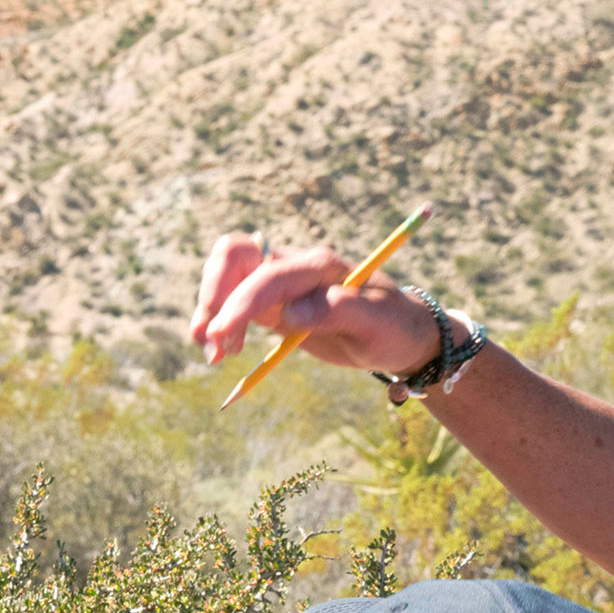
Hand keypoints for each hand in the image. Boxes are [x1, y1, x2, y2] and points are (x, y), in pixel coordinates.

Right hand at [189, 233, 443, 374]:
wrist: (403, 336)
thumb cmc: (394, 326)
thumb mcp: (375, 322)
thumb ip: (336, 310)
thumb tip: (291, 311)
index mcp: (319, 264)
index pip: (267, 274)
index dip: (240, 302)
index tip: (223, 337)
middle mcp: (295, 266)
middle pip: (234, 257)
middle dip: (214, 296)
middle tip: (212, 344)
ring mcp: (281, 284)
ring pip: (227, 278)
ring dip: (210, 311)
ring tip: (214, 355)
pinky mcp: (275, 305)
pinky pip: (235, 303)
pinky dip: (221, 323)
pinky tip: (222, 351)